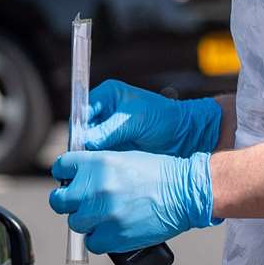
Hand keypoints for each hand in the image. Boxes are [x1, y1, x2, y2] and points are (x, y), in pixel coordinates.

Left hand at [48, 150, 219, 253]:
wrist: (185, 192)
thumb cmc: (158, 173)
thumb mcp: (123, 157)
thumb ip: (97, 167)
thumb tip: (79, 178)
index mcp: (96, 163)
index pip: (61, 168)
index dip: (64, 175)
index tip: (68, 181)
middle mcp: (95, 187)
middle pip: (59, 201)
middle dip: (67, 202)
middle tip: (81, 204)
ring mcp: (103, 213)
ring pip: (75, 224)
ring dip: (86, 222)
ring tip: (103, 217)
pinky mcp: (113, 236)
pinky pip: (92, 243)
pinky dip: (100, 240)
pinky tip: (111, 231)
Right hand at [80, 79, 221, 156]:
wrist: (185, 136)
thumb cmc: (163, 119)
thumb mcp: (134, 122)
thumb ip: (108, 131)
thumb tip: (86, 142)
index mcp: (108, 95)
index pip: (83, 110)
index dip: (79, 126)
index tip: (78, 142)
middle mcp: (105, 111)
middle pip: (83, 128)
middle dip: (82, 142)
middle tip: (82, 157)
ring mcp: (109, 130)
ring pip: (89, 143)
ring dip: (89, 153)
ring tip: (91, 165)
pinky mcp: (115, 146)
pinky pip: (100, 153)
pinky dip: (99, 160)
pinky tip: (100, 168)